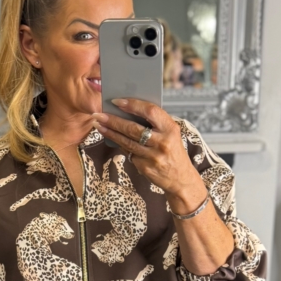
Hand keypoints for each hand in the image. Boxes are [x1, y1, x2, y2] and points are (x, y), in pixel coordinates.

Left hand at [93, 99, 206, 213]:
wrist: (181, 178)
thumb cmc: (173, 151)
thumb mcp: (171, 134)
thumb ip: (155, 123)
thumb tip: (127, 111)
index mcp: (170, 128)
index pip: (149, 111)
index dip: (132, 105)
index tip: (117, 101)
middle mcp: (162, 142)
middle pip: (133, 128)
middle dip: (113, 121)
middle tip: (99, 114)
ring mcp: (153, 156)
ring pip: (127, 142)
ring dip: (110, 133)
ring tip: (99, 125)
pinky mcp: (145, 167)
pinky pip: (129, 153)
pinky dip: (121, 145)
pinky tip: (112, 139)